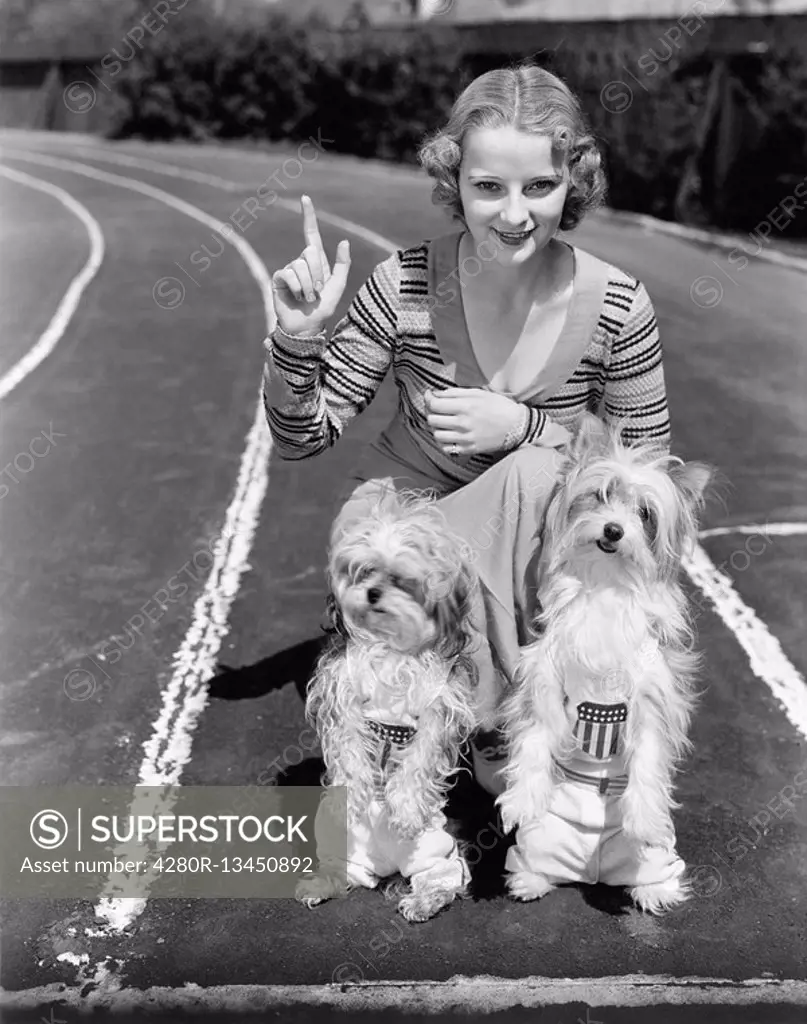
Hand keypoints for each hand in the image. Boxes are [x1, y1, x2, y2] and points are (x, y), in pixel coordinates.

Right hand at [271, 195, 350, 336]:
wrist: (306, 326)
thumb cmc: (323, 308)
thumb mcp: (338, 287)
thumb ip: (343, 265)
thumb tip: (344, 241)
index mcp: (317, 261)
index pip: (311, 234)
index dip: (309, 216)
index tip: (305, 198)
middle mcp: (302, 262)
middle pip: (310, 252)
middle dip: (317, 274)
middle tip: (317, 291)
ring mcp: (290, 269)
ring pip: (301, 266)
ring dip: (308, 285)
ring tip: (308, 298)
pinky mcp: (280, 277)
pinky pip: (290, 274)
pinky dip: (298, 288)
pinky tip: (297, 297)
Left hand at [425, 387, 526, 455]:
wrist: (517, 426)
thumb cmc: (499, 406)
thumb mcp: (479, 393)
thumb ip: (455, 393)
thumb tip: (436, 393)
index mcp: (465, 407)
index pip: (434, 405)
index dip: (428, 399)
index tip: (429, 396)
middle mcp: (463, 424)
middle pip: (432, 420)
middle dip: (431, 413)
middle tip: (437, 409)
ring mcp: (465, 439)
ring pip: (436, 435)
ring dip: (436, 428)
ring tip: (444, 422)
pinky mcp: (468, 449)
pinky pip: (446, 448)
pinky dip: (443, 441)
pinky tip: (449, 435)